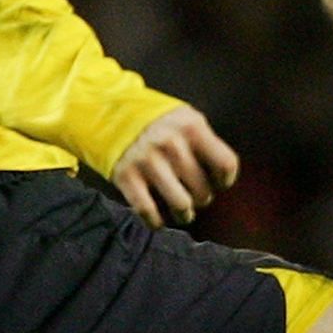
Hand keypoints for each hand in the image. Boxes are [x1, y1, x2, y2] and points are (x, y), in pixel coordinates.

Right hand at [112, 106, 240, 228]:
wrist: (107, 111)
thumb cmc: (155, 121)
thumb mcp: (183, 118)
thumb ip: (203, 141)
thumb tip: (221, 176)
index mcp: (191, 127)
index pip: (225, 164)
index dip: (225, 180)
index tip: (219, 183)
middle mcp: (171, 144)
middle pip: (203, 190)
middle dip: (202, 198)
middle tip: (195, 195)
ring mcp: (148, 161)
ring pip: (181, 205)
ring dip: (184, 214)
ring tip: (183, 213)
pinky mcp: (126, 177)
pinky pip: (148, 211)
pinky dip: (156, 222)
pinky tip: (158, 220)